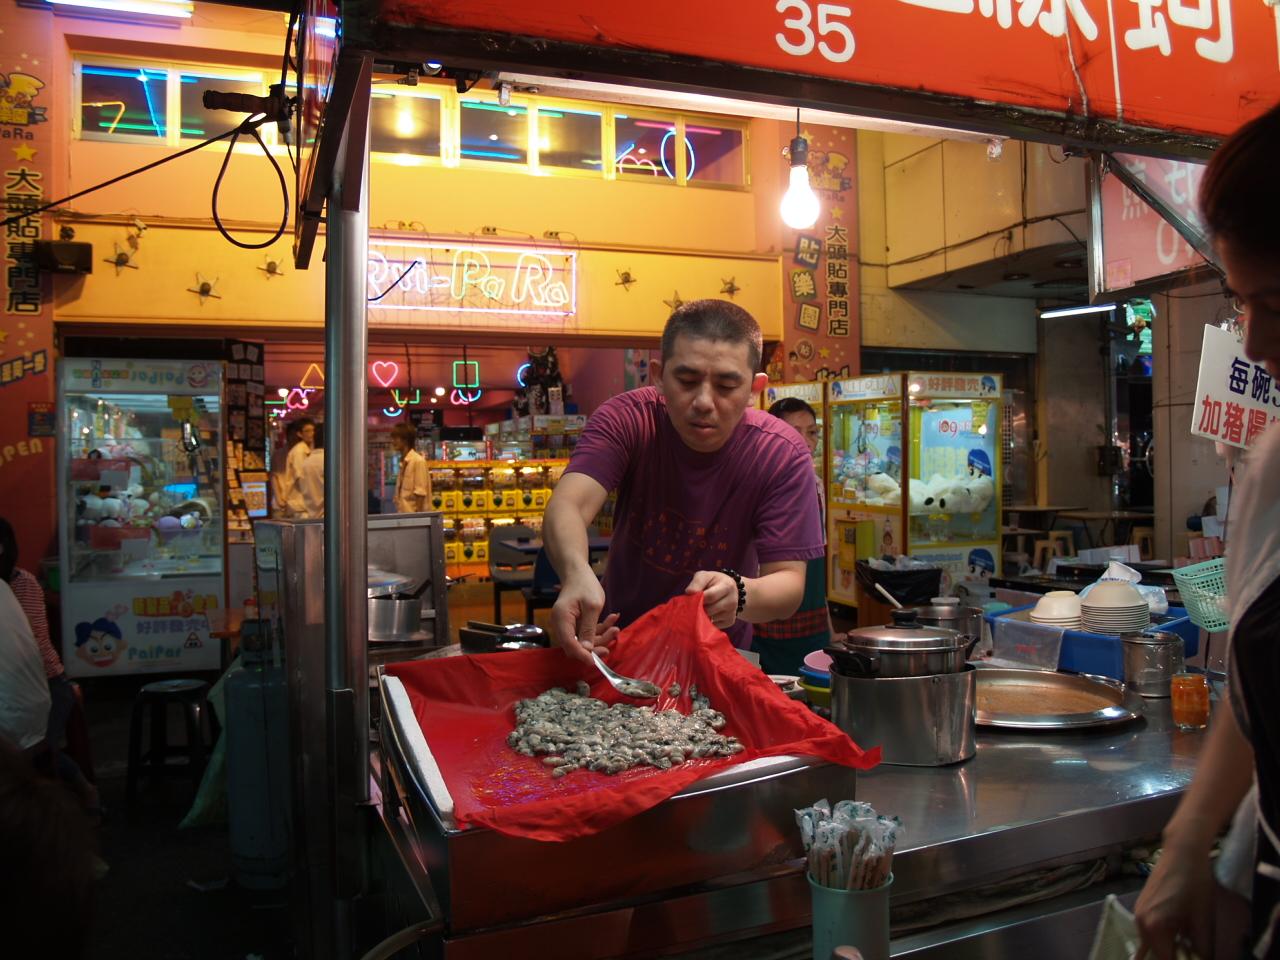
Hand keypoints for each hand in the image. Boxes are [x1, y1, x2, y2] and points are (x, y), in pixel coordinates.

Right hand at [549, 573, 618, 664]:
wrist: (578, 572)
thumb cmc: (585, 584)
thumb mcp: (592, 606)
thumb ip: (588, 629)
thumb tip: (587, 650)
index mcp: (561, 620)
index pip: (569, 644)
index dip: (582, 655)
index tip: (596, 661)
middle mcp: (561, 624)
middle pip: (576, 645)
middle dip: (596, 645)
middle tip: (612, 638)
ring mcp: (567, 625)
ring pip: (584, 640)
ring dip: (601, 635)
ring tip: (615, 626)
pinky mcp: (574, 623)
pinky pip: (586, 632)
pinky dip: (599, 629)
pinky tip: (612, 620)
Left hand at [687, 570, 738, 628]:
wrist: (730, 589)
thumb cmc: (714, 582)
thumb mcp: (705, 576)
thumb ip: (697, 582)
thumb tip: (689, 592)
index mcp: (727, 586)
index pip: (710, 596)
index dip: (699, 598)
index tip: (692, 597)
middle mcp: (733, 601)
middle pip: (710, 610)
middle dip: (699, 608)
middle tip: (695, 604)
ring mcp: (732, 612)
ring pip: (711, 619)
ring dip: (703, 615)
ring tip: (703, 607)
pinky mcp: (731, 621)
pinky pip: (714, 625)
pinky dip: (708, 621)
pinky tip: (710, 612)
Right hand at [1134, 840, 1213, 959]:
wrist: (1182, 850)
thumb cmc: (1195, 883)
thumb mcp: (1203, 919)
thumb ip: (1201, 948)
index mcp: (1153, 927)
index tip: (1193, 959)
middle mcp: (1140, 922)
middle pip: (1155, 954)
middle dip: (1172, 957)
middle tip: (1191, 954)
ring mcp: (1138, 914)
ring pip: (1151, 943)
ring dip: (1168, 949)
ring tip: (1187, 947)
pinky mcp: (1141, 907)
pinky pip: (1150, 932)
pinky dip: (1162, 938)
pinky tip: (1179, 934)